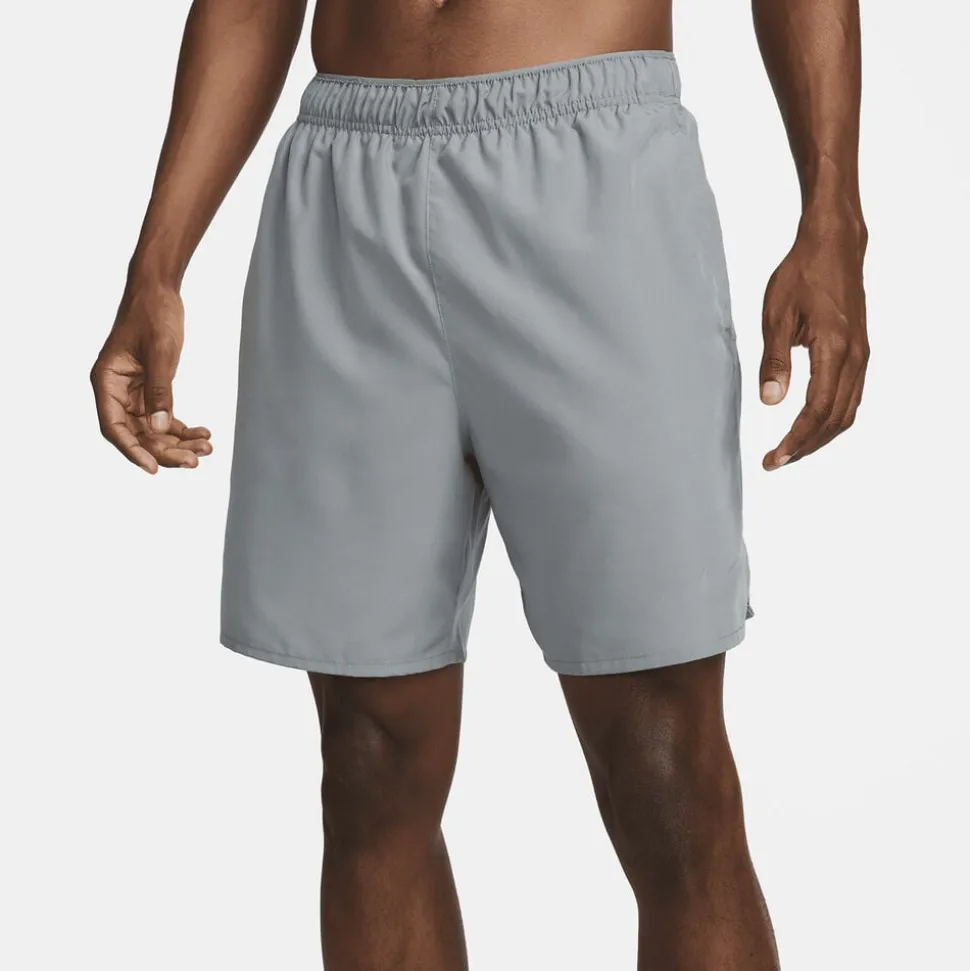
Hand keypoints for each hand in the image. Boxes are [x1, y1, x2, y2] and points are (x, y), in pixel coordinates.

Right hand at [91, 283, 212, 473]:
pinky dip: (183, 429)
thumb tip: (161, 429)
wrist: (159, 291)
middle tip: (194, 461)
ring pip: (153, 430)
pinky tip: (204, 435)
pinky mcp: (151, 389)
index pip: (114, 427)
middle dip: (165, 450)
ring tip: (206, 449)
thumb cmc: (153, 314)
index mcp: (106, 381)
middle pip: (136, 434)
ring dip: (178, 443)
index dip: (132, 451)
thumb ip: (160, 391)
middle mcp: (116, 391)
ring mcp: (134, 392)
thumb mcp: (161, 352)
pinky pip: (165, 418)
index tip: (153, 468)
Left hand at [759, 220, 868, 469]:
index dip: (795, 440)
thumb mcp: (776, 315)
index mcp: (834, 349)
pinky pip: (851, 396)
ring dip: (819, 436)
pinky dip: (832, 419)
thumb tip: (770, 401)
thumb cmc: (802, 274)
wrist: (834, 245)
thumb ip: (773, 360)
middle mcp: (855, 357)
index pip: (816, 410)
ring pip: (847, 411)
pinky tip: (811, 425)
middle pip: (835, 419)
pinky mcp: (860, 351)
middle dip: (805, 446)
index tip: (773, 459)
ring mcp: (861, 355)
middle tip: (775, 462)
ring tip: (791, 450)